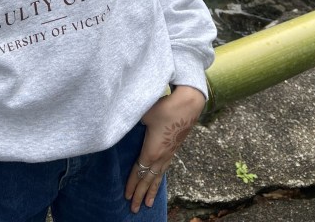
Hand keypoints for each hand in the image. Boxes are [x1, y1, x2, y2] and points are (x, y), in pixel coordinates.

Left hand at [125, 86, 205, 213]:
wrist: (188, 105)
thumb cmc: (164, 109)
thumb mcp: (144, 116)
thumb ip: (134, 124)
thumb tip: (129, 126)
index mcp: (151, 152)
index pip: (138, 172)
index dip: (131, 184)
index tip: (126, 196)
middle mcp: (160, 157)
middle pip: (148, 180)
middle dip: (140, 195)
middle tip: (134, 209)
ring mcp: (169, 154)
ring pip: (158, 177)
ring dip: (152, 191)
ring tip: (148, 204)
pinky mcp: (174, 149)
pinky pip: (165, 170)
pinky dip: (160, 180)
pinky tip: (159, 180)